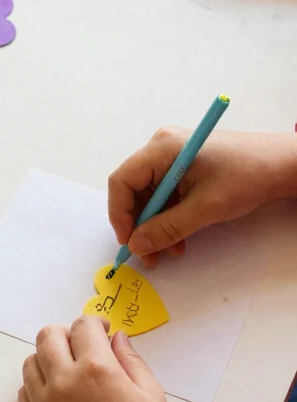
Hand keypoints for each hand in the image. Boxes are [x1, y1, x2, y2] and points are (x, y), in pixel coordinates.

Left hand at [19, 317, 175, 401]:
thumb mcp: (152, 398)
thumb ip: (132, 361)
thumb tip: (116, 339)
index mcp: (96, 370)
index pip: (84, 327)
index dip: (96, 323)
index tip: (104, 330)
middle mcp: (63, 382)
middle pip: (48, 337)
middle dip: (67, 333)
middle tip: (84, 346)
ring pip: (31, 363)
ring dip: (48, 358)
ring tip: (69, 370)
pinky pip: (24, 394)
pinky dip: (38, 385)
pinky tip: (57, 394)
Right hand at [109, 127, 296, 265]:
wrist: (281, 165)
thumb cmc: (246, 178)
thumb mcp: (205, 208)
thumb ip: (166, 228)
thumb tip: (136, 245)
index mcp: (162, 148)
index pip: (122, 181)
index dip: (120, 214)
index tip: (130, 242)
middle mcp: (161, 147)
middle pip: (133, 189)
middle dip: (139, 224)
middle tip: (147, 254)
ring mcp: (172, 156)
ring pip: (149, 196)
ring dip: (155, 225)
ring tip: (169, 251)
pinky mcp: (183, 166)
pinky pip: (165, 194)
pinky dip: (168, 217)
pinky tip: (179, 238)